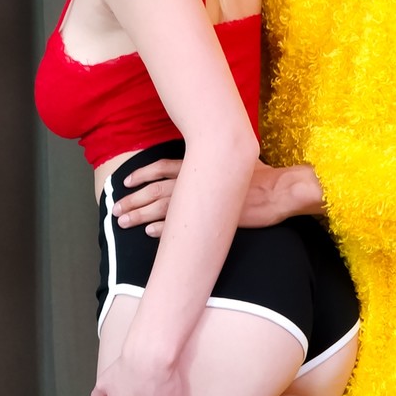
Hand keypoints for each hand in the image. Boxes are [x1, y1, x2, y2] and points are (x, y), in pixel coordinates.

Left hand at [115, 158, 324, 234]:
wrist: (279, 190)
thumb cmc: (261, 176)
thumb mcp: (231, 163)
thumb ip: (212, 165)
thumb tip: (201, 166)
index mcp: (200, 164)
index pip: (162, 167)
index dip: (142, 174)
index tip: (126, 182)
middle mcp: (197, 179)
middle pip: (155, 188)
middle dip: (133, 199)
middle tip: (115, 209)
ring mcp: (203, 199)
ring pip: (162, 206)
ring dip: (140, 214)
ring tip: (123, 222)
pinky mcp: (211, 218)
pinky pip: (181, 225)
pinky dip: (162, 228)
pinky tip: (149, 233)